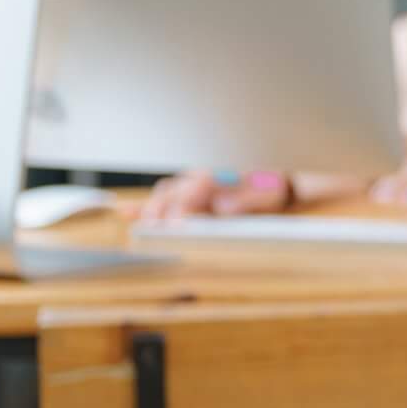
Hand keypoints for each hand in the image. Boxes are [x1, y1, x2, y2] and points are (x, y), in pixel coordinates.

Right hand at [139, 168, 290, 224]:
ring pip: (164, 194)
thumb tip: (222, 207)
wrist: (279, 187)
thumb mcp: (268, 195)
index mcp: (219, 177)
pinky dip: (145, 206)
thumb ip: (247, 200)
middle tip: (154, 229)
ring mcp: (195, 186)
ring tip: (137, 223)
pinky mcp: (192, 196)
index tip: (176, 224)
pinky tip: (127, 213)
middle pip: (172, 192)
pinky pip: (166, 199)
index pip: (193, 190)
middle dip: (160, 210)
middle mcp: (202, 178)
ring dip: (149, 208)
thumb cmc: (272, 191)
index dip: (183, 207)